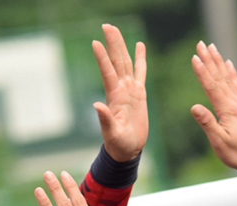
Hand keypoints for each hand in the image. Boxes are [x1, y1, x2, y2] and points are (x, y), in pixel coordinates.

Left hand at [94, 24, 147, 162]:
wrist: (128, 149)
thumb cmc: (118, 144)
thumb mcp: (112, 133)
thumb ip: (105, 119)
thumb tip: (96, 105)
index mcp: (114, 96)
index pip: (108, 72)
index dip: (102, 58)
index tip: (96, 42)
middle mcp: (121, 89)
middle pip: (117, 61)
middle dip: (112, 43)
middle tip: (107, 26)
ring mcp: (130, 90)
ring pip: (126, 62)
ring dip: (122, 46)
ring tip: (116, 29)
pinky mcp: (139, 93)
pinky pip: (141, 72)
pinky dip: (140, 59)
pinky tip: (139, 45)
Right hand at [190, 41, 236, 169]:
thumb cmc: (233, 152)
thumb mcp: (218, 140)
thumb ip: (207, 123)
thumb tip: (194, 107)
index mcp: (227, 109)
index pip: (211, 86)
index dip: (202, 71)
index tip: (194, 58)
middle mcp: (234, 102)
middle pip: (219, 77)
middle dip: (209, 59)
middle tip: (201, 44)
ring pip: (227, 78)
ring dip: (219, 62)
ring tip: (213, 48)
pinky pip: (235, 85)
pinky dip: (232, 73)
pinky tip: (229, 64)